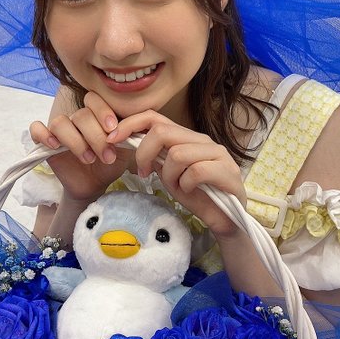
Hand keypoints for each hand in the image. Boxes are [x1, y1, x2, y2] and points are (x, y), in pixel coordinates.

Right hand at [30, 91, 132, 205]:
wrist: (95, 184)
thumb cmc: (110, 163)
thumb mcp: (124, 148)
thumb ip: (129, 133)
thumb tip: (135, 124)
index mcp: (96, 114)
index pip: (94, 99)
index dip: (103, 112)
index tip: (113, 130)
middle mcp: (77, 118)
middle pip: (81, 115)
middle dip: (96, 137)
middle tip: (106, 156)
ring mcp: (61, 129)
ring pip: (61, 122)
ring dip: (76, 142)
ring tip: (89, 159)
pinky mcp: (46, 142)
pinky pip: (37, 129)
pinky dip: (44, 135)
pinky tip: (56, 146)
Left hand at [107, 111, 245, 238]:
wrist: (226, 220)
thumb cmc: (198, 196)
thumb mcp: (169, 175)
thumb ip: (155, 157)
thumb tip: (128, 142)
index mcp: (186, 137)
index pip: (155, 117)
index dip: (130, 124)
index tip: (112, 140)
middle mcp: (202, 140)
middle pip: (162, 131)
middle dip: (144, 154)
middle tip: (144, 174)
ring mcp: (217, 153)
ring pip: (177, 153)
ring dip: (169, 176)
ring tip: (177, 187)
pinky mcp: (228, 171)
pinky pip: (196, 171)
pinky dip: (186, 185)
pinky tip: (190, 192)